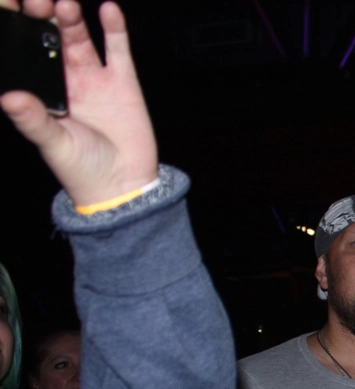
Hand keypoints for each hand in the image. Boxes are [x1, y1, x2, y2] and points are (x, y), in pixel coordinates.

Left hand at [0, 1, 157, 206]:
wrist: (124, 186)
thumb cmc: (83, 170)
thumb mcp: (53, 144)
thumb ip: (33, 120)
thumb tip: (10, 97)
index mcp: (42, 92)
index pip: (23, 54)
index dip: (17, 31)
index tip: (11, 9)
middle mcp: (65, 81)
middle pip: (49, 38)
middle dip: (41, 16)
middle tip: (38, 1)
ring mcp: (94, 79)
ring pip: (79, 37)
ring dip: (71, 18)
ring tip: (65, 4)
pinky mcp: (123, 82)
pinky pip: (117, 49)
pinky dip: (114, 28)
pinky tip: (108, 9)